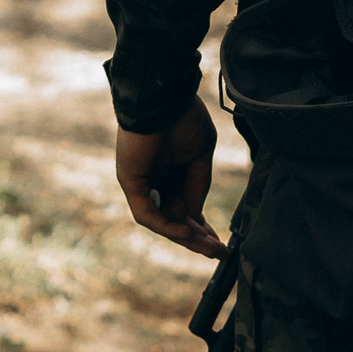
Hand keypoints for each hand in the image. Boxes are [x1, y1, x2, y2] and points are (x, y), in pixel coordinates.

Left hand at [115, 96, 223, 258]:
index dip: (202, 226)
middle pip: (177, 217)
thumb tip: (195, 213)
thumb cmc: (183, 117)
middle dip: (198, 237)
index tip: (221, 243)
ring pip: (164, 220)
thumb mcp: (201, 154)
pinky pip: (148, 214)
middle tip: (220, 253)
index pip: (186, 206)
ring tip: (211, 249)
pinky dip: (168, 226)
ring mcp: (143, 183)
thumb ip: (198, 185)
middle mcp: (157, 179)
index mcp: (174, 170)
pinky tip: (189, 232)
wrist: (162, 98)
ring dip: (187, 237)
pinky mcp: (132, 183)